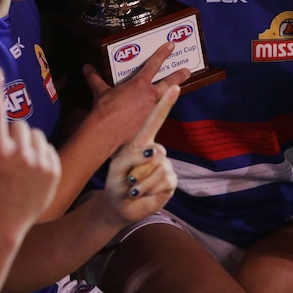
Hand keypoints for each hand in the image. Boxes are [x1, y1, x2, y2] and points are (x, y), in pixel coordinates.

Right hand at [0, 69, 60, 228]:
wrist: (3, 222)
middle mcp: (19, 154)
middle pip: (19, 124)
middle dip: (11, 134)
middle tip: (5, 155)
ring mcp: (39, 162)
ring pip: (35, 133)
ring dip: (27, 143)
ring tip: (18, 167)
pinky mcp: (54, 169)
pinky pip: (47, 147)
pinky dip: (39, 155)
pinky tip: (30, 174)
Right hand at [84, 42, 190, 148]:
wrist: (107, 131)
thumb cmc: (105, 110)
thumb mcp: (100, 91)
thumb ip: (95, 78)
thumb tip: (87, 68)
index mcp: (140, 84)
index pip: (154, 64)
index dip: (163, 53)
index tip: (170, 46)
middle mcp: (150, 95)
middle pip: (168, 82)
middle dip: (178, 75)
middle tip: (187, 70)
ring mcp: (152, 108)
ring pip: (166, 97)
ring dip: (173, 92)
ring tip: (179, 88)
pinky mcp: (151, 121)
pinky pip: (159, 111)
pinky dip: (160, 107)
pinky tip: (160, 107)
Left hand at [103, 84, 179, 223]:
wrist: (120, 206)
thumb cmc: (117, 180)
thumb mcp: (118, 165)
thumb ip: (133, 155)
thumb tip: (152, 152)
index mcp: (141, 142)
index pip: (155, 120)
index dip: (166, 103)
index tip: (175, 86)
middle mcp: (156, 151)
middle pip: (157, 149)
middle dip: (142, 163)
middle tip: (133, 174)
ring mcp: (165, 165)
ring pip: (156, 167)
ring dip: (140, 180)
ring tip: (131, 186)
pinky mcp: (170, 181)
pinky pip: (160, 181)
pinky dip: (146, 189)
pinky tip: (140, 193)